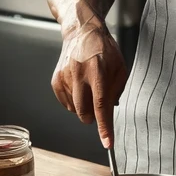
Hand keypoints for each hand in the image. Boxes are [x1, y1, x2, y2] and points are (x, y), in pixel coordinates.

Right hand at [51, 25, 127, 147]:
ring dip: (85, 106)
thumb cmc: (104, 49)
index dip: (105, 126)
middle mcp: (78, 74)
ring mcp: (64, 77)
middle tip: (100, 102)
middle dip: (94, 116)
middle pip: (85, 112)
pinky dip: (75, 101)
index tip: (107, 143)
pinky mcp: (55, 80)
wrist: (81, 32)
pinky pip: (66, 104)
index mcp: (98, 70)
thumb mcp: (120, 67)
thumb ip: (117, 91)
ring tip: (90, 86)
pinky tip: (80, 86)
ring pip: (75, 110)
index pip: (101, 105)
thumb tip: (110, 113)